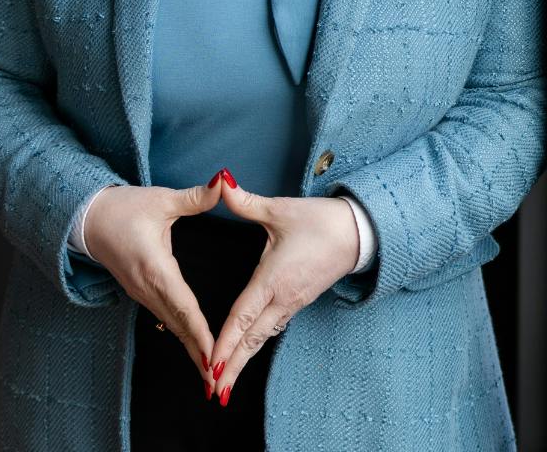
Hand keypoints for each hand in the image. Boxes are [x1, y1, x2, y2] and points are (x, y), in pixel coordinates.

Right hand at [81, 176, 225, 381]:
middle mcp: (147, 286)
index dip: (201, 333)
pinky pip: (165, 318)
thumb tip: (224, 183)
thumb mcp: (159, 200)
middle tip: (218, 383)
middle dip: (200, 354)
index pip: (184, 306)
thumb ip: (194, 198)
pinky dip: (182, 335)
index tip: (216, 356)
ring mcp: (141, 292)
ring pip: (172, 325)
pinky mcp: (139, 292)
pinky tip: (195, 348)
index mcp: (155, 267)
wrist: (85, 218)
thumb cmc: (122, 208)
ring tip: (211, 374)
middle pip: (179, 326)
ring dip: (192, 349)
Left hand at [205, 179, 358, 404]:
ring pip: (261, 338)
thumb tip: (220, 182)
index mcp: (273, 280)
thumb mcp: (280, 210)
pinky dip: (254, 345)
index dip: (226, 340)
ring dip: (242, 360)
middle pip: (251, 338)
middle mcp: (282, 298)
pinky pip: (271, 329)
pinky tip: (244, 355)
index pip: (243, 316)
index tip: (212, 362)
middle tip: (213, 391)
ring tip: (224, 384)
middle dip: (232, 366)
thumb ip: (246, 202)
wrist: (361, 233)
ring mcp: (292, 303)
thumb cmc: (319, 221)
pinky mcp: (297, 302)